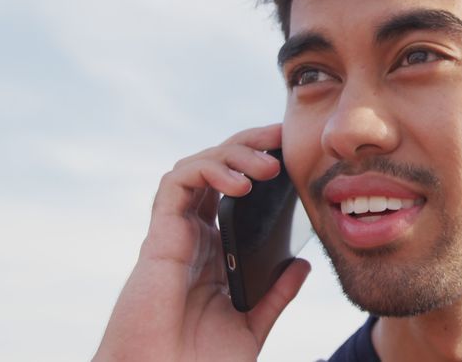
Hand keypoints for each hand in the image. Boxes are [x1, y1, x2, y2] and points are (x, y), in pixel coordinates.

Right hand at [95, 124, 309, 361]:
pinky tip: (239, 184)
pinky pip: (176, 185)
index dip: (258, 163)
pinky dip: (207, 171)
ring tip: (268, 166)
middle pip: (217, 169)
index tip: (293, 152)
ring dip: (233, 155)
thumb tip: (302, 263)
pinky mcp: (159, 240)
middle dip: (249, 144)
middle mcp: (192, 236)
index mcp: (214, 251)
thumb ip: (275, 293)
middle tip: (282, 136)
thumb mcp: (252, 325)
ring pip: (196, 167)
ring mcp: (175, 236)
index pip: (235, 190)